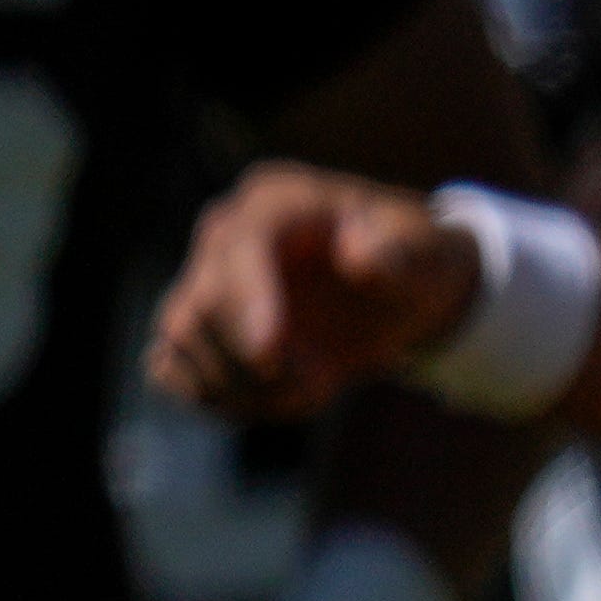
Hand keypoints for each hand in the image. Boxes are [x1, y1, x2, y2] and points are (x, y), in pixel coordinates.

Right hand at [154, 164, 479, 421]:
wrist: (396, 290)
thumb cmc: (414, 262)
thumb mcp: (427, 254)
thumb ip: (401, 254)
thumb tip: (360, 258)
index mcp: (277, 201)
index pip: (240, 246)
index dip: (246, 301)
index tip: (269, 357)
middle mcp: (224, 236)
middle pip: (198, 305)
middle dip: (252, 362)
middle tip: (321, 387)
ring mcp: (201, 281)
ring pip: (180, 341)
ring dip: (241, 386)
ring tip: (310, 393)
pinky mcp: (196, 326)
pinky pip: (173, 369)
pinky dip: (218, 397)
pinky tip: (273, 398)